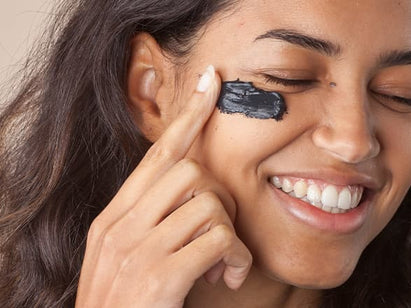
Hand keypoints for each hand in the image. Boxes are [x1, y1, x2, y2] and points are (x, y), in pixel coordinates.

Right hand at [75, 65, 252, 307]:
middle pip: (190, 172)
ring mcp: (137, 250)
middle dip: (218, 199)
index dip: (188, 116)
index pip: (158, 152)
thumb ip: (152, 220)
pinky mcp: (159, 276)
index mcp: (114, 216)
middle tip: (221, 233)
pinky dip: (235, 258)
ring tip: (223, 263)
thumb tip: (197, 195)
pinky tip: (227, 278)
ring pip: (208, 203)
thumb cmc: (127, 304)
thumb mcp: (129, 255)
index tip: (210, 84)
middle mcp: (121, 225)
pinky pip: (219, 239)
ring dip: (228, 234)